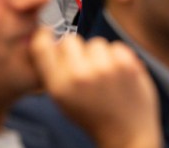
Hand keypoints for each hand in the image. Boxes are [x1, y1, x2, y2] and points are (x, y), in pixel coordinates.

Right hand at [30, 29, 161, 147]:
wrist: (126, 133)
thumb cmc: (93, 117)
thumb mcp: (63, 101)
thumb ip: (53, 73)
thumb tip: (46, 41)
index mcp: (59, 86)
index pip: (42, 47)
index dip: (44, 37)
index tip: (47, 34)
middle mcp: (80, 76)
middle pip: (70, 40)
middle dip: (76, 50)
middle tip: (84, 66)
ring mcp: (104, 68)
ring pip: (95, 42)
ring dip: (99, 54)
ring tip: (104, 75)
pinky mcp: (127, 64)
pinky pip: (116, 46)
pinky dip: (118, 57)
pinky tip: (118, 74)